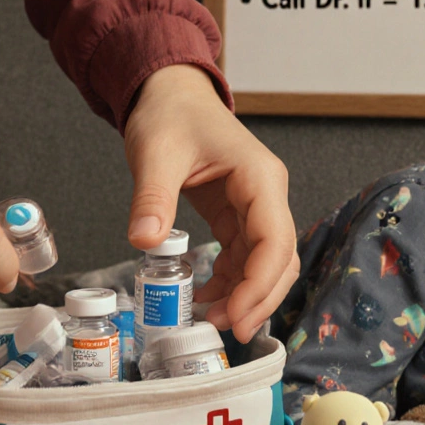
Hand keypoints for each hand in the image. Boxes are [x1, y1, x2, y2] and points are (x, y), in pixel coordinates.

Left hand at [124, 64, 299, 341]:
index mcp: (259, 177)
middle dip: (258, 299)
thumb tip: (144, 242)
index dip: (259, 283)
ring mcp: (255, 207)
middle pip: (280, 259)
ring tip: (212, 319)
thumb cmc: (169, 114)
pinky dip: (231, 282)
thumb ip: (152, 198)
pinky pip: (244, 257)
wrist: (169, 94)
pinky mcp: (238, 216)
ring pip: (267, 263)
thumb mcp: (155, 153)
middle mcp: (266, 195)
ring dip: (246, 295)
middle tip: (229, 330)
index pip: (275, 240)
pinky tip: (205, 298)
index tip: (236, 315)